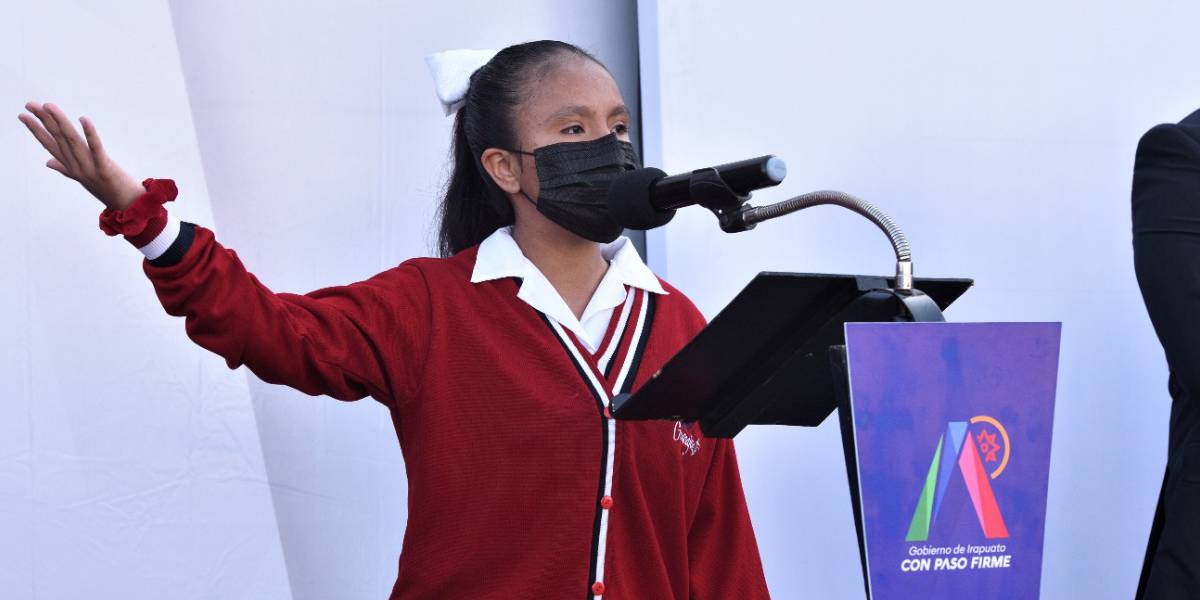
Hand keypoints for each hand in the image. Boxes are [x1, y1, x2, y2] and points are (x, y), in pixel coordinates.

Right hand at [18, 102, 145, 210]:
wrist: (127, 207)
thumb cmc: (107, 189)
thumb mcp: (83, 178)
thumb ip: (65, 168)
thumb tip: (48, 162)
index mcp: (70, 167)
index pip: (49, 145)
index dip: (35, 130)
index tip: (23, 115)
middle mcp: (76, 167)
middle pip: (57, 139)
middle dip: (43, 120)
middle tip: (30, 104)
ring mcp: (89, 168)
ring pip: (71, 140)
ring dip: (60, 121)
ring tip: (49, 106)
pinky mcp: (105, 168)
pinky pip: (96, 148)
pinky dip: (90, 133)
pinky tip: (83, 119)